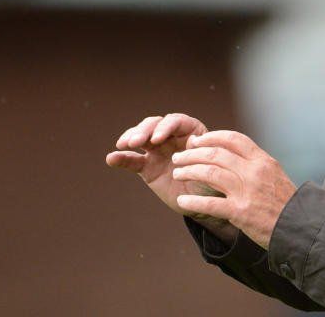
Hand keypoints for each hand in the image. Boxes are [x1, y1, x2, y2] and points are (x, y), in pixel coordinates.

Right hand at [105, 113, 229, 228]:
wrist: (205, 203)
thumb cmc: (214, 181)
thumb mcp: (213, 168)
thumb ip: (203, 155)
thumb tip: (192, 141)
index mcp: (191, 131)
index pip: (176, 121)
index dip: (165, 127)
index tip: (157, 139)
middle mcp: (172, 136)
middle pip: (155, 125)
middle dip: (144, 131)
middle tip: (135, 142)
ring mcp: (158, 150)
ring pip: (141, 137)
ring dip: (131, 137)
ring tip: (123, 145)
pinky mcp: (147, 166)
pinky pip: (132, 160)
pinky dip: (121, 158)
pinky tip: (111, 159)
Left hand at [171, 130, 296, 248]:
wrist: (299, 229)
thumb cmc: (285, 203)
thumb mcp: (274, 175)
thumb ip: (255, 164)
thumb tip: (232, 153)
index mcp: (262, 161)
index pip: (233, 139)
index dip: (211, 137)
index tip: (197, 140)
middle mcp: (254, 172)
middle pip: (216, 154)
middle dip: (193, 154)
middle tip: (179, 157)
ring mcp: (246, 191)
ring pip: (210, 173)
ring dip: (189, 172)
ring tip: (177, 174)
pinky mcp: (240, 213)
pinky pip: (210, 203)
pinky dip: (193, 201)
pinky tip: (182, 200)